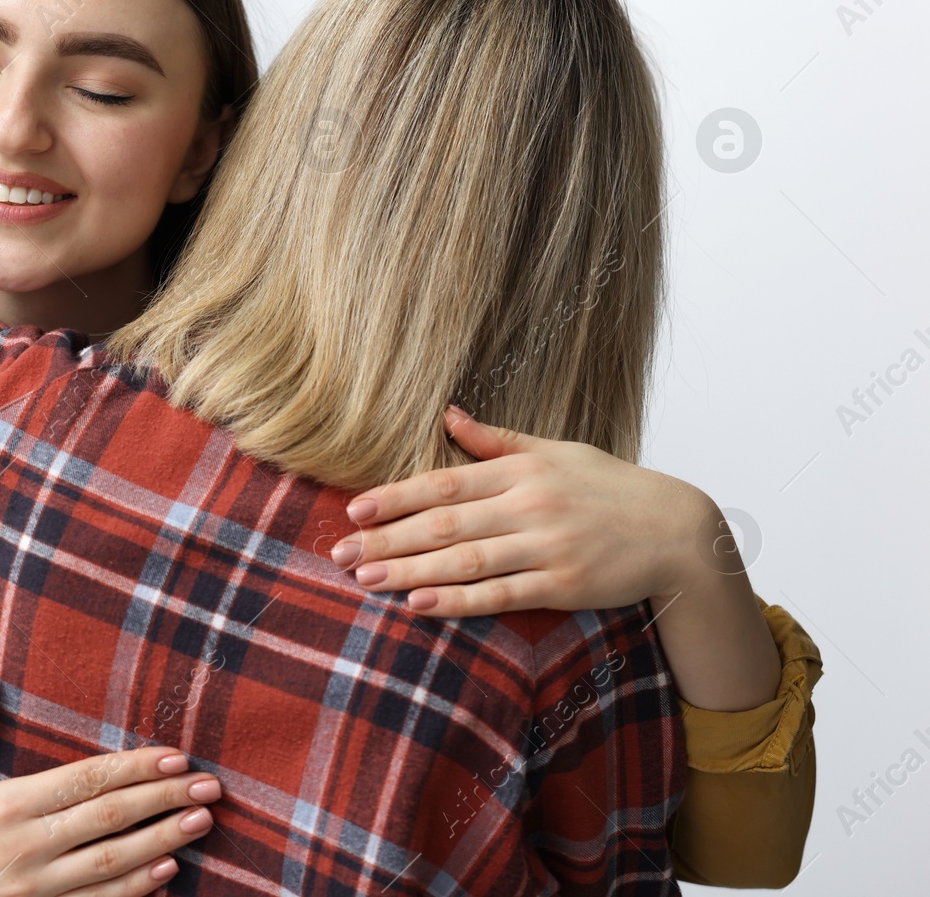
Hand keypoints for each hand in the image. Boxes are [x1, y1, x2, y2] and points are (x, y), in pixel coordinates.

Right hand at [0, 662, 221, 896]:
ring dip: (161, 845)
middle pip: (109, 821)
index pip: (85, 780)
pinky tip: (166, 876)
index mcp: (6, 805)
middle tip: (210, 788)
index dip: (135, 768)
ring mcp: (32, 891)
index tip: (177, 757)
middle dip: (163, 802)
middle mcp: (23, 848)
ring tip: (200, 824)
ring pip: (109, 868)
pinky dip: (132, 895)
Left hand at [328, 405, 721, 616]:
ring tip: (365, 580)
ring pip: (463, 560)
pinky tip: (419, 604)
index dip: (394, 497)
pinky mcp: (562, 585)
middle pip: (443, 524)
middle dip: (386, 540)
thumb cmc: (609, 489)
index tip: (353, 511)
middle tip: (339, 554)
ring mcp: (545, 547)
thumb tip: (447, 415)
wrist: (678, 531)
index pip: (444, 484)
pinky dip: (458, 600)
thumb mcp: (555, 452)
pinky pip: (500, 594)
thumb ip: (496, 441)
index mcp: (520, 471)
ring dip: (408, 571)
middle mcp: (528, 506)